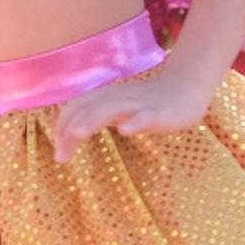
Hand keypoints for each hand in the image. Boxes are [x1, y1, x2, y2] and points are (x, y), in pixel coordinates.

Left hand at [52, 62, 218, 163]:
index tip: (58, 151)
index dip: (62, 126)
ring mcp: (138, 104)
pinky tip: (125, 130)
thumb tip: (70, 131)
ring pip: (111, 109)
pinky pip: (145, 116)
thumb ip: (97, 115)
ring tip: (77, 134)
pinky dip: (134, 122)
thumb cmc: (148, 101)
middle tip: (60, 157)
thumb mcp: (118, 107)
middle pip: (88, 109)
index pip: (77, 108)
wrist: (186, 87)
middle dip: (70, 130)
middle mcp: (118, 98)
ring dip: (92, 120)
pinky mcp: (158, 112)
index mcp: (106, 97)